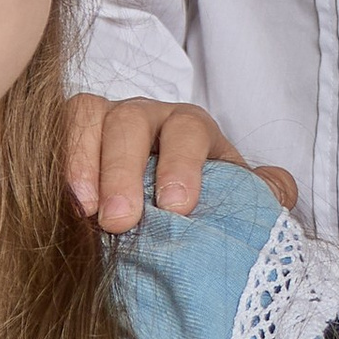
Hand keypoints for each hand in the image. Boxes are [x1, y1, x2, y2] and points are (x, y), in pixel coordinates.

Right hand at [64, 91, 297, 227]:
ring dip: (85, 162)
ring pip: (90, 117)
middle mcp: (145, 117)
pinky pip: (58, 129)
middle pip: (134, 122)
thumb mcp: (226, 199)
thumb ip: (257, 196)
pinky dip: (59, 159)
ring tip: (87, 212)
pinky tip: (63, 201)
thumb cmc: (189, 205)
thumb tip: (281, 189)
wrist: (146, 215)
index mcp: (190, 129)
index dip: (183, 165)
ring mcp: (102, 119)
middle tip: (123, 221)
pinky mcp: (67, 133)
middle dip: (126, 170)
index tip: (178, 208)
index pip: (188, 131)